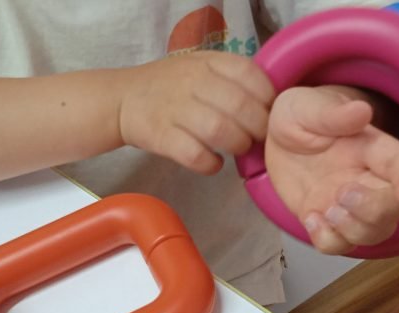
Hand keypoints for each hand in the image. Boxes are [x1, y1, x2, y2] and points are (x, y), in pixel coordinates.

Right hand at [119, 51, 274, 173]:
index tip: (270, 113)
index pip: (252, 75)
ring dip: (238, 145)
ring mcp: (175, 109)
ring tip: (238, 148)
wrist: (124, 100)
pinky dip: (211, 164)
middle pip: (241, 107)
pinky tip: (214, 163)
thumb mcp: (202, 67)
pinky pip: (196, 155)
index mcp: (208, 62)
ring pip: (221, 131)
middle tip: (257, 137)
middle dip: (258, 128)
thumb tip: (274, 103)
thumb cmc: (172, 86)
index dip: (269, 98)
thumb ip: (234, 78)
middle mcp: (192, 82)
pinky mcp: (161, 137)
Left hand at [266, 86, 398, 253]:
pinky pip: (337, 245)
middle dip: (374, 211)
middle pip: (395, 209)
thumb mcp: (305, 106)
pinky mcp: (326, 220)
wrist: (277, 138)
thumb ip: (331, 113)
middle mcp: (368, 180)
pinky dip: (327, 240)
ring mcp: (348, 205)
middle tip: (342, 193)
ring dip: (353, 230)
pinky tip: (310, 218)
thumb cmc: (300, 116)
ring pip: (373, 233)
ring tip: (325, 210)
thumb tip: (361, 111)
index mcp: (372, 148)